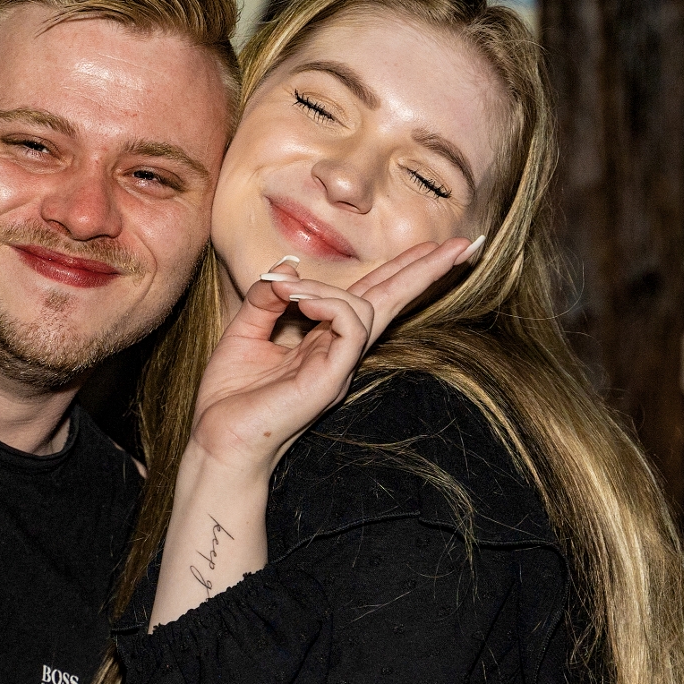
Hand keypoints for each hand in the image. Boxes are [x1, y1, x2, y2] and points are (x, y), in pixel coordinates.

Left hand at [186, 237, 477, 472]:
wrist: (219, 439)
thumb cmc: (230, 396)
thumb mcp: (244, 331)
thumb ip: (266, 297)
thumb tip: (287, 269)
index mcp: (324, 341)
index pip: (370, 298)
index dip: (399, 271)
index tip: (430, 246)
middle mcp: (340, 353)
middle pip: (392, 302)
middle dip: (424, 270)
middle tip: (464, 244)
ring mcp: (340, 366)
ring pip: (368, 307)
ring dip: (326, 287)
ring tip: (288, 291)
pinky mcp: (332, 378)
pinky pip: (352, 326)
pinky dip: (328, 302)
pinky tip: (299, 299)